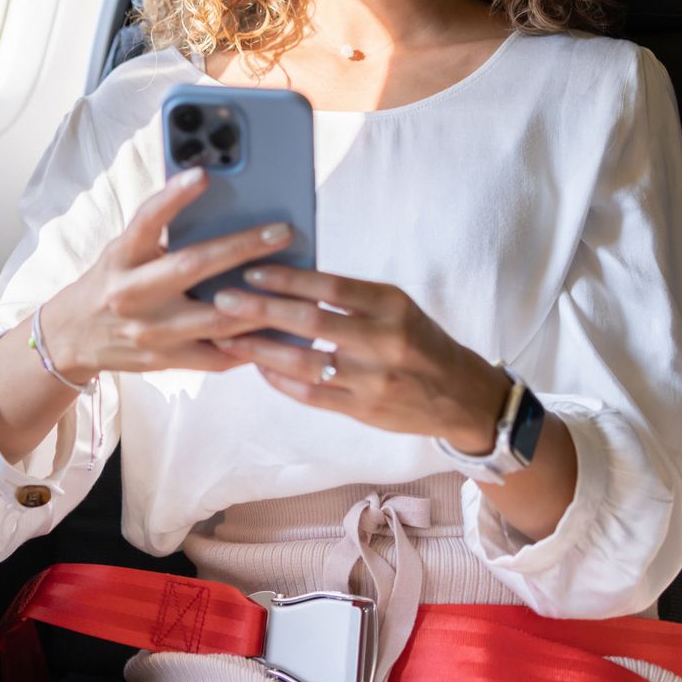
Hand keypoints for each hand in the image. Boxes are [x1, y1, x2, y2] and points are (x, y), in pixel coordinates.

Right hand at [34, 168, 290, 383]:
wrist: (73, 337)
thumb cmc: (111, 281)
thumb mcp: (124, 251)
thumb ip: (160, 234)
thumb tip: (219, 204)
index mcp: (122, 257)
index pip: (146, 220)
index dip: (173, 196)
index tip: (204, 173)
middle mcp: (134, 293)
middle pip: (192, 267)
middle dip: (243, 247)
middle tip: (283, 231)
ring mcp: (151, 331)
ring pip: (216, 318)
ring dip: (260, 301)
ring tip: (295, 283)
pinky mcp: (166, 361)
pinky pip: (218, 355)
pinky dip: (251, 343)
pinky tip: (278, 327)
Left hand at [212, 267, 508, 450]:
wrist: (460, 396)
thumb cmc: (420, 341)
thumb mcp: (397, 307)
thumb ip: (350, 297)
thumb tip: (288, 280)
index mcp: (392, 305)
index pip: (330, 286)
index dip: (287, 278)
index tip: (251, 270)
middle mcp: (384, 341)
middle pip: (310, 322)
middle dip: (260, 310)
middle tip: (221, 300)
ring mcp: (373, 380)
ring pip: (304, 362)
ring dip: (259, 348)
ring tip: (226, 337)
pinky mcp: (363, 410)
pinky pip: (311, 394)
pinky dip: (280, 379)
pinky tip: (258, 365)